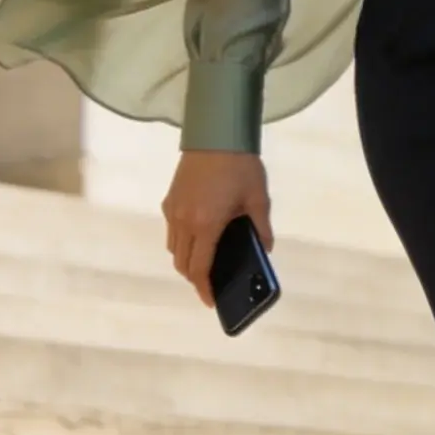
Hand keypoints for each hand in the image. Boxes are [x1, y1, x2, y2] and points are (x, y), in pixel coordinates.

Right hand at [162, 149, 273, 309]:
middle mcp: (183, 221)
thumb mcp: (258, 199)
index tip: (211, 301)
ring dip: (186, 261)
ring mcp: (173, 210)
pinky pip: (171, 231)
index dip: (204, 288)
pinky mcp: (169, 199)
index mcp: (206, 225)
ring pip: (173, 248)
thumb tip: (265, 250)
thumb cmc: (240, 166)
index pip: (199, 268)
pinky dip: (181, 243)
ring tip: (204, 264)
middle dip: (194, 279)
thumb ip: (261, 229)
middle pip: (182, 263)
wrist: (216, 133)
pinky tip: (198, 238)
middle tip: (210, 284)